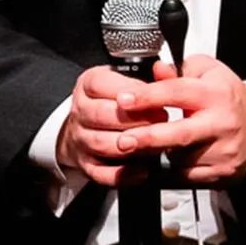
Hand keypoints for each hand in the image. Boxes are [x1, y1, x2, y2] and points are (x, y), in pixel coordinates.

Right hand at [55, 64, 160, 187]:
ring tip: (156, 145)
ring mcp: (80, 138)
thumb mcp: (127, 78)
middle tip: (162, 122)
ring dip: (132, 146)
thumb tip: (165, 70)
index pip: (103, 85)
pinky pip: (101, 173)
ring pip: (103, 144)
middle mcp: (80, 110)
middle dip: (136, 120)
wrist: (87, 125)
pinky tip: (143, 171)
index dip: (133, 93)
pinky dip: (123, 174)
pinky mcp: (85, 163)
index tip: (157, 98)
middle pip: (103, 115)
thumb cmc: (113, 98)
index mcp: (89, 84)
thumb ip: (150, 75)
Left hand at [110, 55, 245, 185]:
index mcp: (216, 94)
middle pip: (180, 134)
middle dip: (148, 139)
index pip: (177, 93)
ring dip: (158, 157)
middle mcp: (221, 124)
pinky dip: (169, 173)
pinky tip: (161, 164)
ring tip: (144, 150)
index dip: (148, 96)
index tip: (124, 100)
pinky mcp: (222, 174)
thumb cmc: (227, 97)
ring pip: (180, 160)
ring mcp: (223, 152)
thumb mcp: (208, 72)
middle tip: (123, 141)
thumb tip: (156, 70)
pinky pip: (186, 179)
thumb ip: (179, 69)